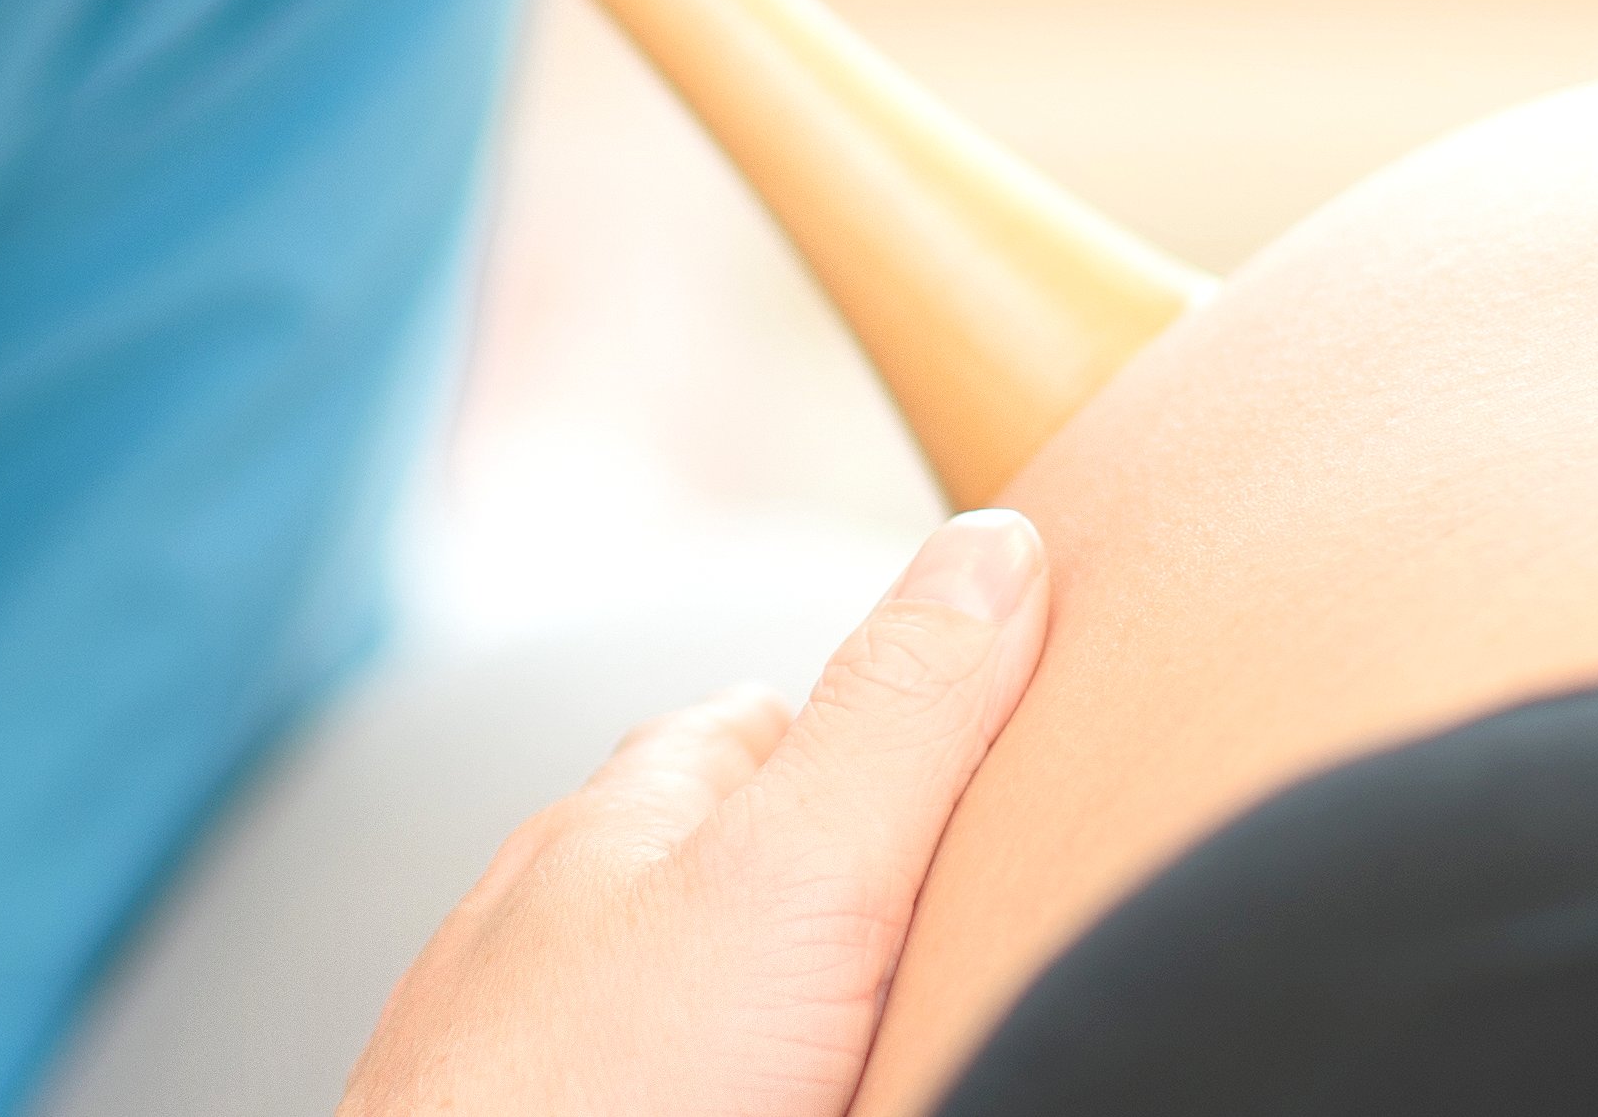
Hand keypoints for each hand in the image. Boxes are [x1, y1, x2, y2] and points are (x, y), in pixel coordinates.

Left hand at [339, 508, 1054, 1116]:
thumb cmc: (599, 1107)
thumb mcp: (787, 876)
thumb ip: (897, 715)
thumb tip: (1000, 538)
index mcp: (640, 812)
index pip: (796, 720)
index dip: (919, 737)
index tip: (1033, 762)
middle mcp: (584, 923)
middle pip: (768, 875)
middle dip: (866, 903)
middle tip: (997, 942)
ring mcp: (565, 1061)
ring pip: (718, 1011)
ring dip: (804, 1028)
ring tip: (905, 1052)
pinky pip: (678, 1079)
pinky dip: (750, 1081)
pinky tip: (817, 1101)